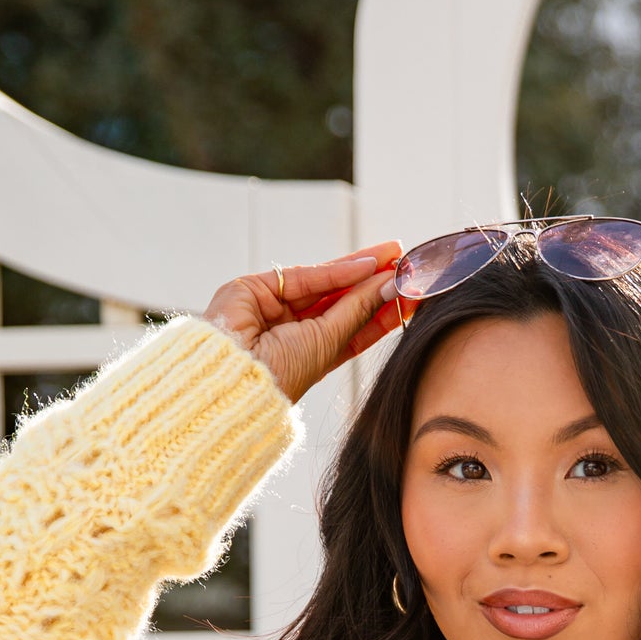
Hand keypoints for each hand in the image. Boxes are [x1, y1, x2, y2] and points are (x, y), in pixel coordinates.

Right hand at [202, 242, 402, 403]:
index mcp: (308, 355)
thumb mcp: (326, 344)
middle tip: (408, 267)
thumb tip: (387, 287)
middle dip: (374, 285)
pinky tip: (368, 266)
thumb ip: (355, 311)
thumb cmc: (277, 376)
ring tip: (396, 261)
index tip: (409, 297)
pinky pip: (304, 276)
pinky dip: (337, 271)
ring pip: (325, 283)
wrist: (231, 378)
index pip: (351, 328)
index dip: (380, 311)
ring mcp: (273, 308)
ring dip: (362, 271)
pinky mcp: (254, 288)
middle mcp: (291, 330)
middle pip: (341, 301)